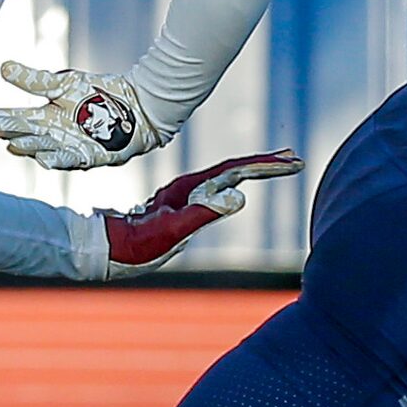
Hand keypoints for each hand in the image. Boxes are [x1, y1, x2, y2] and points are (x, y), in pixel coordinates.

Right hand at [0, 60, 163, 169]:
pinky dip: (55, 159)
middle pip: (14, 133)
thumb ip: (34, 80)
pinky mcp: (88, 156)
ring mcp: (66, 148)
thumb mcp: (63, 83)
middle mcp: (47, 135)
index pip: (3, 119)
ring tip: (9, 140)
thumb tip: (2, 67)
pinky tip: (42, 156)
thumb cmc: (99, 95)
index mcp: (39, 118)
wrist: (136, 107)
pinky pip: (68, 160)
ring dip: (24, 145)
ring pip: (38, 148)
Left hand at [104, 150, 302, 270]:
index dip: (265, 166)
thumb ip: (205, 212)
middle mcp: (191, 185)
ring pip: (228, 175)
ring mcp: (189, 194)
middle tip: (295, 159)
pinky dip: (238, 180)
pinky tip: (241, 182)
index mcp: (192, 187)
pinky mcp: (186, 203)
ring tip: (278, 164)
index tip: (290, 163)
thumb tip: (239, 196)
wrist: (111, 247)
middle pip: (235, 168)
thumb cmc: (140, 243)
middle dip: (266, 163)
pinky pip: (219, 186)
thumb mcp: (174, 230)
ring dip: (254, 168)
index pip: (236, 170)